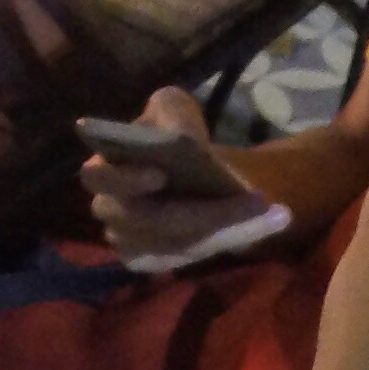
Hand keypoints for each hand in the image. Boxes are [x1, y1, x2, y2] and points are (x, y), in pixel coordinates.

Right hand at [82, 86, 283, 273]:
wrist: (191, 169)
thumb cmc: (174, 137)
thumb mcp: (174, 109)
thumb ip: (171, 112)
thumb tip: (180, 137)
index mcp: (103, 170)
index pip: (97, 179)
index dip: (125, 180)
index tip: (160, 174)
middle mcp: (110, 211)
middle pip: (143, 222)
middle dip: (195, 213)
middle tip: (245, 200)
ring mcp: (129, 242)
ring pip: (173, 245)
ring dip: (224, 229)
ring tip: (272, 213)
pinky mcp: (153, 260)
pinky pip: (187, 258)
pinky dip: (226, 242)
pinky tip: (262, 224)